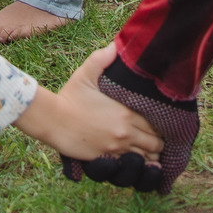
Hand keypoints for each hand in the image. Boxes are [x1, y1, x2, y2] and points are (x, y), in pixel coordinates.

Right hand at [59, 56, 199, 193]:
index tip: (157, 124)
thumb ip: (103, 59)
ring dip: (149, 156)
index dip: (160, 126)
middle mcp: (125, 132)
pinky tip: (133, 161)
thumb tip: (116, 45)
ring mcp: (117, 149)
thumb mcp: (86, 74)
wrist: (52, 120)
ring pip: (146, 159)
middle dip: (157, 142)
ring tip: (145, 151)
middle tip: (153, 138)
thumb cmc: (69, 97)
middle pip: (156, 144)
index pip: (156, 124)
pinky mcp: (106, 160)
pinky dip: (135, 165)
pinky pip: (129, 168)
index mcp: (126, 112)